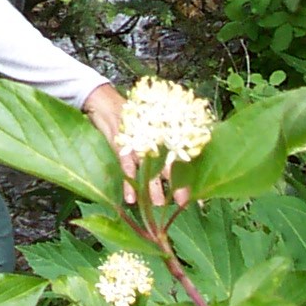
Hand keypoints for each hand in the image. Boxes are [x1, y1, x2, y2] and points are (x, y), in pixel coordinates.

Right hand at [82, 83, 185, 208]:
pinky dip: (128, 183)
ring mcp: (137, 142)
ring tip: (158, 204)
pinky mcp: (121, 143)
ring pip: (148, 169)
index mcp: (161, 137)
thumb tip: (169, 168)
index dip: (188, 179)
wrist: (104, 101)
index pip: (180, 160)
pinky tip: (131, 199)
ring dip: (153, 188)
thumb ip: (157, 143)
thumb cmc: (128, 117)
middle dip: (176, 185)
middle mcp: (153, 139)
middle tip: (183, 202)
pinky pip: (126, 166)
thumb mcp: (145, 127)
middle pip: (168, 166)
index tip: (200, 198)